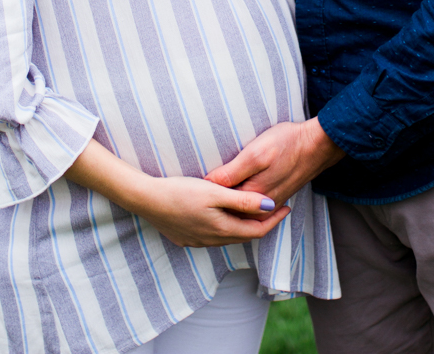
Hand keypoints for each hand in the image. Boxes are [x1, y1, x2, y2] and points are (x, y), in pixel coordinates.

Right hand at [135, 175, 290, 247]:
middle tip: (275, 208)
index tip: (286, 207)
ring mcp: (197, 241)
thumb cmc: (181, 191)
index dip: (274, 220)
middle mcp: (211, 240)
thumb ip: (243, 201)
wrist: (146, 199)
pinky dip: (226, 226)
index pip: (257, 230)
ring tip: (253, 210)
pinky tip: (223, 216)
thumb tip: (269, 206)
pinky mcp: (186, 238)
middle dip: (261, 223)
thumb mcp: (215, 192)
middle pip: (244, 235)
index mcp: (222, 229)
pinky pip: (213, 236)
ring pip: (229, 236)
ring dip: (243, 225)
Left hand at [204, 119, 344, 205]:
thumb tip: (208, 184)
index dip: (203, 197)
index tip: (186, 189)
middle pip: (230, 212)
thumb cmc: (287, 143)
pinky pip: (252, 208)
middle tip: (190, 199)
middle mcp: (261, 205)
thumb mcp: (256, 153)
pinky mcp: (275, 196)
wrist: (317, 145)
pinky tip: (229, 198)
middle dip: (211, 208)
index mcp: (252, 196)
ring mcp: (269, 202)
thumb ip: (232, 172)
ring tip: (204, 200)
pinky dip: (238, 206)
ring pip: (241, 212)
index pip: (220, 204)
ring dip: (225, 208)